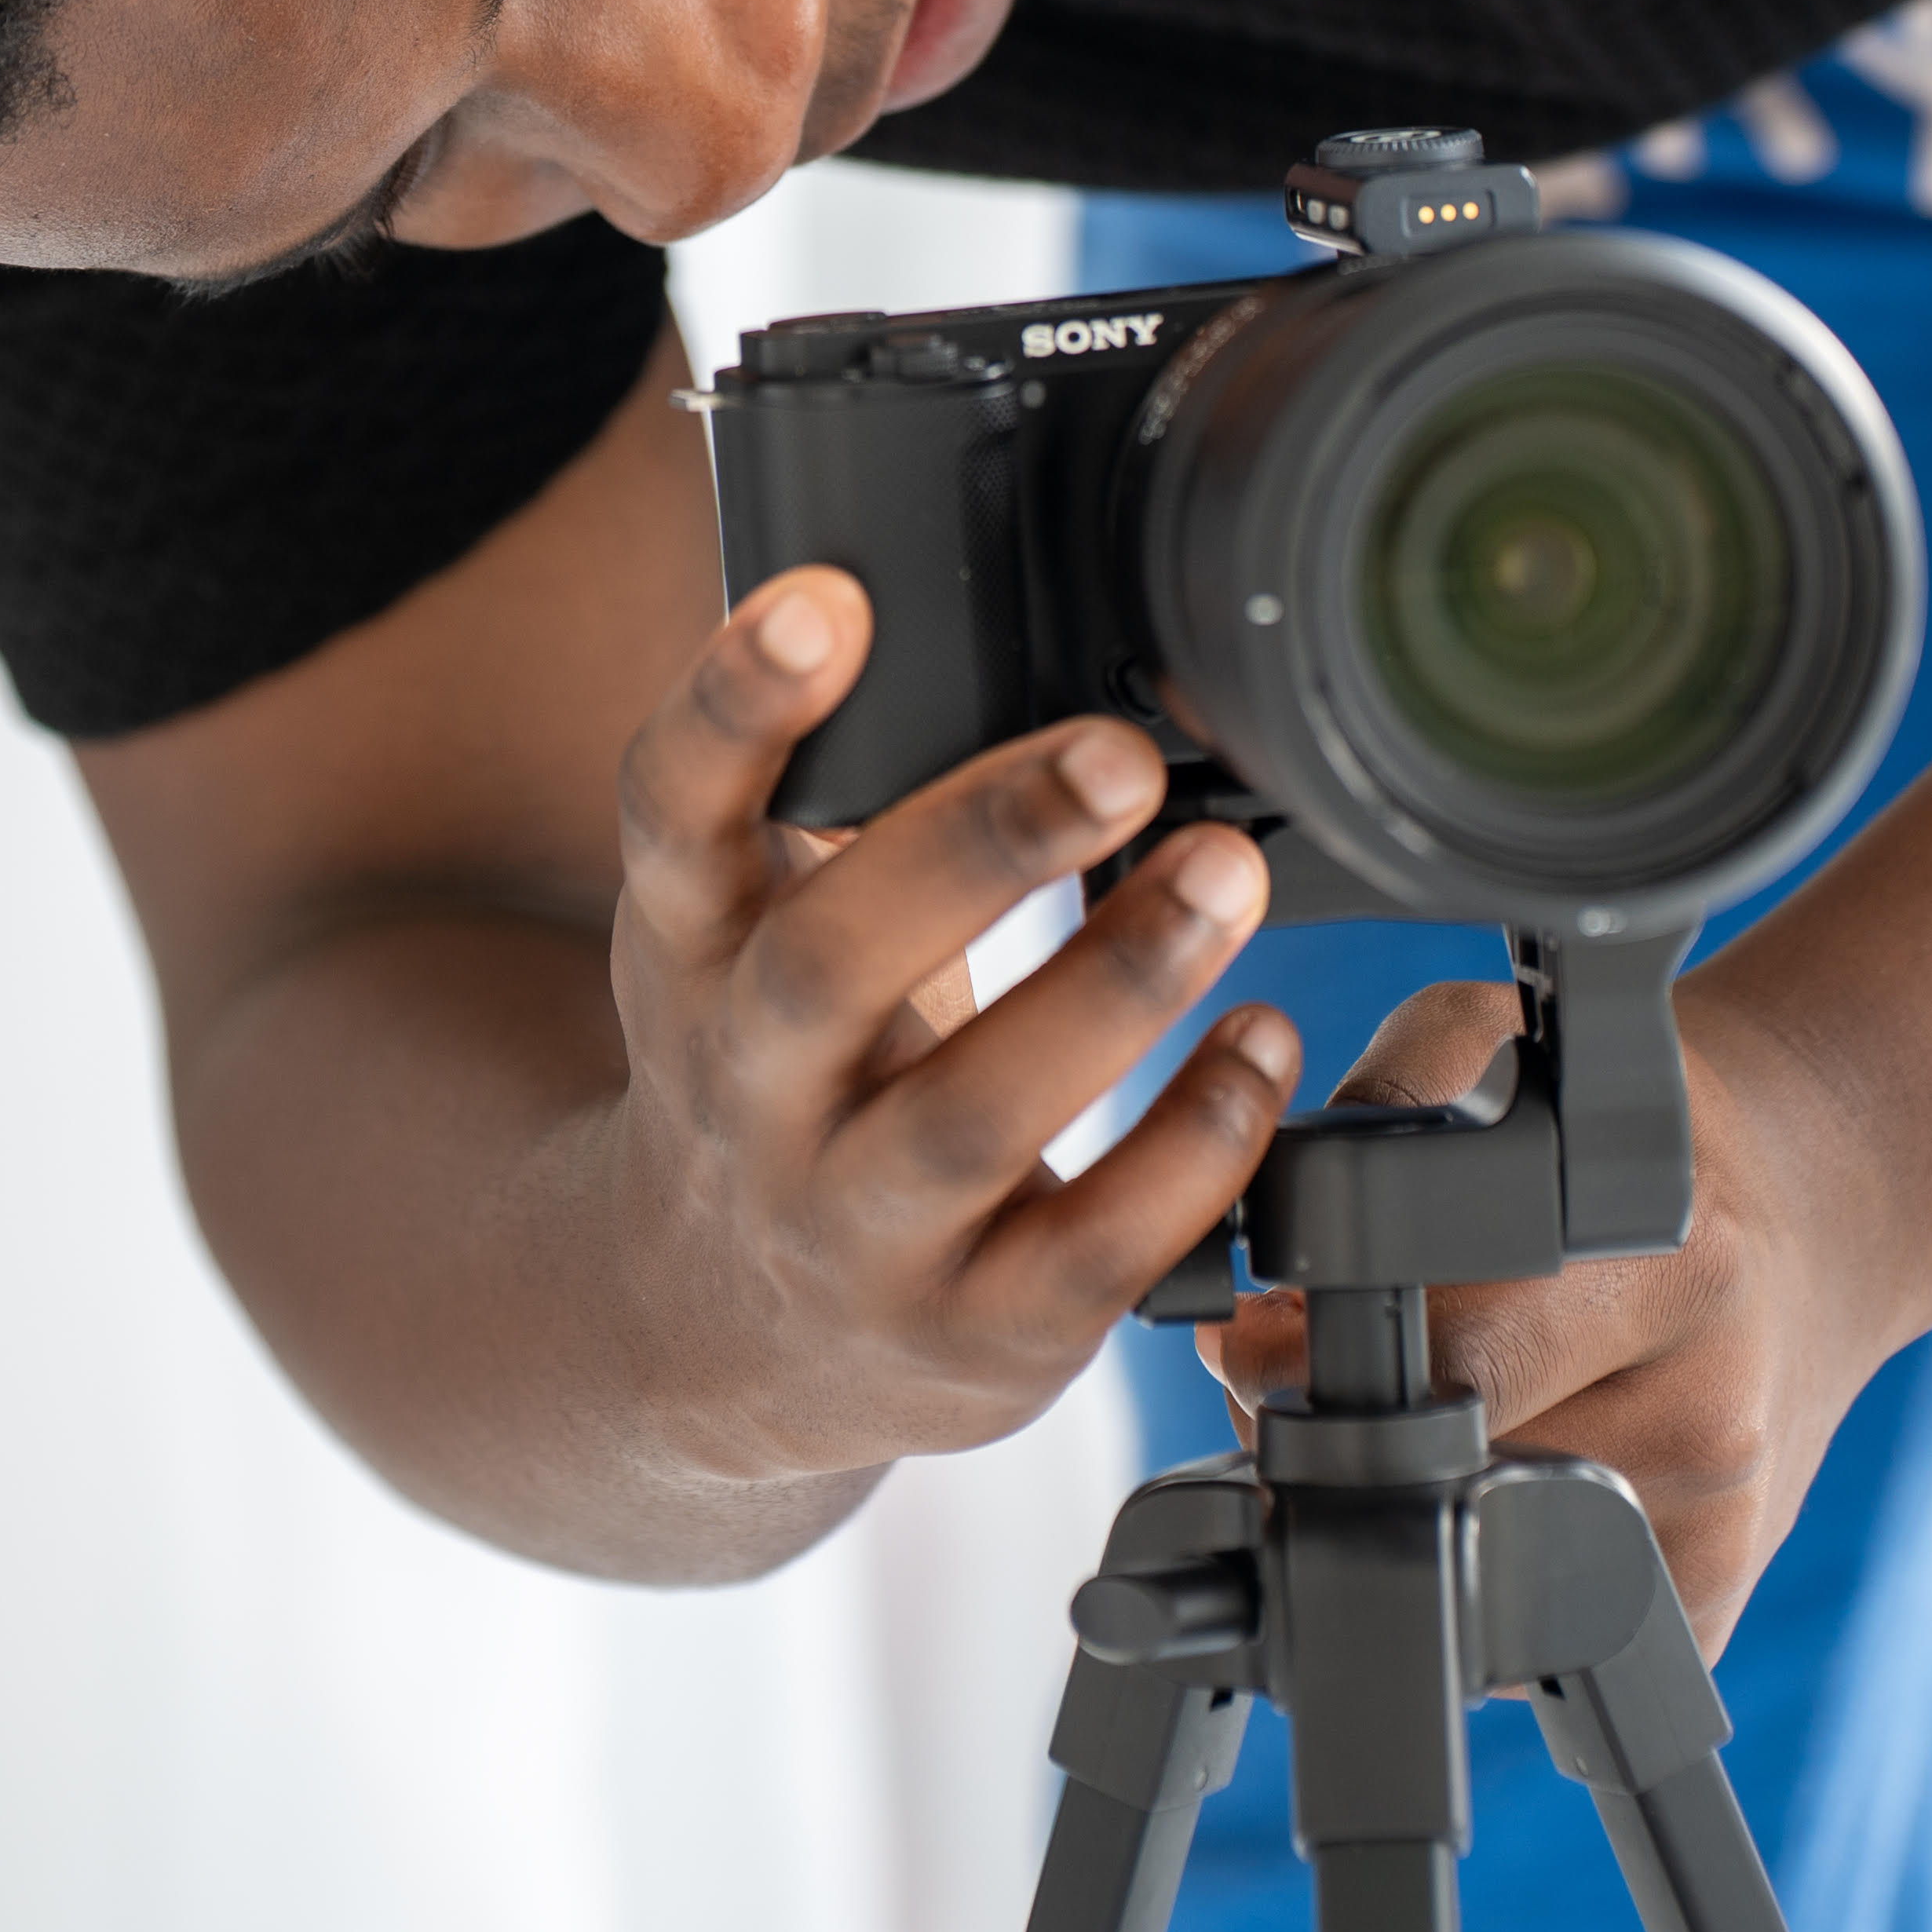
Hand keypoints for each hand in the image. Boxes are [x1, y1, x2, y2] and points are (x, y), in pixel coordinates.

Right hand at [599, 568, 1304, 1495]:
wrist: (704, 1339)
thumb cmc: (782, 1066)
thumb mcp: (749, 922)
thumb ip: (833, 791)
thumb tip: (957, 587)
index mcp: (687, 951)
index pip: (669, 812)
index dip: (733, 701)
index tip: (828, 596)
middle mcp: (744, 1094)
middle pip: (830, 967)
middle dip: (978, 848)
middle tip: (1118, 750)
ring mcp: (847, 1234)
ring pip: (968, 1124)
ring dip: (1110, 989)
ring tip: (1229, 872)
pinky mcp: (966, 1344)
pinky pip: (1088, 1256)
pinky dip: (1187, 1151)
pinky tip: (1262, 1049)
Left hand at [1202, 974, 1898, 1653]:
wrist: (1828, 1198)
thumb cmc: (1645, 1126)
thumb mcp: (1506, 1044)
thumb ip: (1375, 1114)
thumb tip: (1261, 1287)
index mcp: (1676, 1257)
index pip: (1447, 1357)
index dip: (1317, 1356)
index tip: (1268, 1334)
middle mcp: (1714, 1407)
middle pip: (1442, 1473)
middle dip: (1335, 1431)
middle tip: (1313, 1367)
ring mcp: (1722, 1526)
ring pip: (1471, 1557)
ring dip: (1398, 1495)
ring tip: (1420, 1399)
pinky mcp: (1715, 1603)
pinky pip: (1537, 1633)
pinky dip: (1480, 1564)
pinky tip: (1504, 1466)